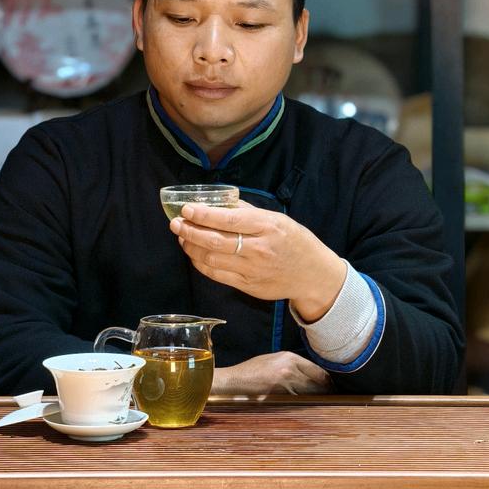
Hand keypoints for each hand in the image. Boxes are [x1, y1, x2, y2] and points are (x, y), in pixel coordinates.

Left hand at [171, 201, 346, 321]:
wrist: (313, 275)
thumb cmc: (295, 241)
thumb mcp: (277, 219)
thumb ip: (247, 211)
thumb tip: (219, 202)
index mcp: (267, 227)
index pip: (229, 221)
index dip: (203, 215)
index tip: (186, 209)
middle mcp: (258, 249)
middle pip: (215, 241)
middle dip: (190, 231)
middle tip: (176, 223)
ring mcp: (252, 270)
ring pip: (212, 260)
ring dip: (192, 248)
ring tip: (183, 237)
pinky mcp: (247, 286)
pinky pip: (217, 275)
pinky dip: (201, 264)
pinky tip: (195, 254)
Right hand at [212, 351, 332, 397]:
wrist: (235, 381)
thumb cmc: (252, 370)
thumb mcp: (273, 359)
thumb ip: (291, 364)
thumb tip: (308, 373)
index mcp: (289, 357)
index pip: (317, 370)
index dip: (327, 380)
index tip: (331, 386)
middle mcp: (289, 368)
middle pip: (317, 383)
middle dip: (325, 391)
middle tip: (331, 397)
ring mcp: (284, 383)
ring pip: (309, 394)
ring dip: (316, 399)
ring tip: (322, 404)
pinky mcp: (279, 396)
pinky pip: (297, 401)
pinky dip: (303, 404)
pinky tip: (305, 407)